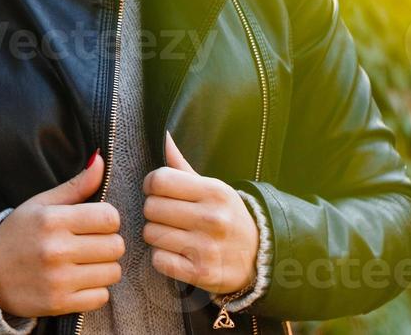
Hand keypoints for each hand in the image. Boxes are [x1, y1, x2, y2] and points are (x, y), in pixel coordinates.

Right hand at [0, 150, 125, 317]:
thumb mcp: (41, 204)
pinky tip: (79, 281)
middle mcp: (56, 250)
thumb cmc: (18, 234)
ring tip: (85, 263)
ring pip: (112, 272)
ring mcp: (58, 280)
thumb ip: (76, 185)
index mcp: (52, 220)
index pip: (109, 217)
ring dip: (104, 268)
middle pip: (116, 246)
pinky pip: (101, 297)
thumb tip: (100, 159)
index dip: (108, 219)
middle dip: (108, 243)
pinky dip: (95, 290)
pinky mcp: (59, 304)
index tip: (96, 223)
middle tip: (91, 244)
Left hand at [142, 130, 259, 296]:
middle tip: (168, 217)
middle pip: (151, 207)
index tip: (158, 191)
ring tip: (174, 235)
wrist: (259, 258)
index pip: (159, 180)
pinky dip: (162, 258)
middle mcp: (212, 218)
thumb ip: (183, 167)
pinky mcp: (200, 273)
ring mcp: (206, 247)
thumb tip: (164, 136)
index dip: (151, 185)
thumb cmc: (228, 218)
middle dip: (154, 212)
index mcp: (214, 191)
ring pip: (151, 234)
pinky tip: (177, 254)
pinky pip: (158, 260)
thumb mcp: (213, 189)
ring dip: (157, 235)